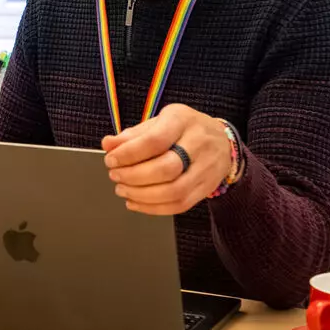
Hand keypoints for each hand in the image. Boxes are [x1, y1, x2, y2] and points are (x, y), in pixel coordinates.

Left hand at [101, 104, 230, 215]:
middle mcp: (198, 144)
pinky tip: (135, 202)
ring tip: (122, 190)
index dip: (129, 153)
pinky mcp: (205, 188)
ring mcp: (206, 169)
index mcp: (182, 121)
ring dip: (141, 195)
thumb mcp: (160, 121)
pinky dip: (153, 208)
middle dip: (134, 176)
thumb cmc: (184, 129)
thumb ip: (133, 135)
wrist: (221, 141)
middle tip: (115, 175)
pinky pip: (180, 205)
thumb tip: (108, 144)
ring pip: (174, 191)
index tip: (111, 159)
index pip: (155, 140)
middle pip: (166, 168)